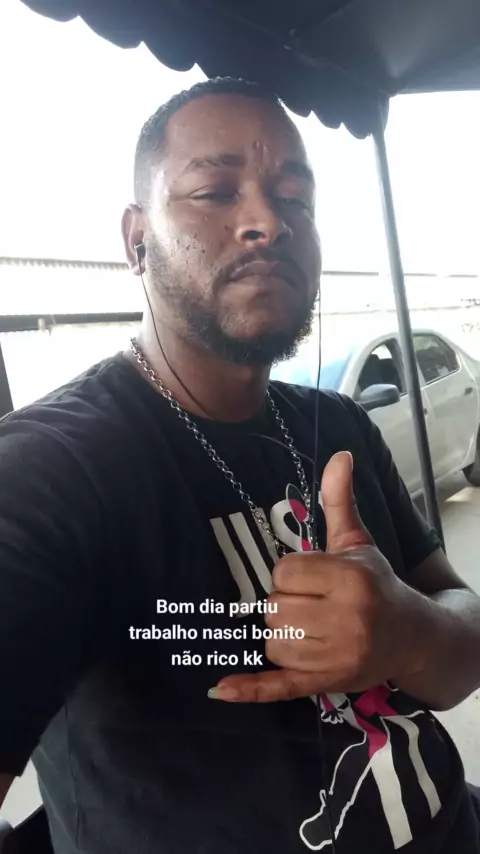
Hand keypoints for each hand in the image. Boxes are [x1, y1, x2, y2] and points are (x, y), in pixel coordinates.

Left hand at [208, 451, 416, 702]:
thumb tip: (339, 454)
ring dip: (281, 635)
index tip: (309, 578)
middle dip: (284, 604)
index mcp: (350, 580)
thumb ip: (339, 500)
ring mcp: (337, 657)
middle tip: (310, 604)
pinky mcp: (326, 683)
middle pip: (274, 609)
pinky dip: (249, 688)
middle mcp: (346, 620)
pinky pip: (279, 686)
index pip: (284, 573)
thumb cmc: (378, 584)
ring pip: (274, 642)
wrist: (413, 637)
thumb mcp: (358, 541)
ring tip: (309, 627)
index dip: (289, 574)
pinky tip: (221, 687)